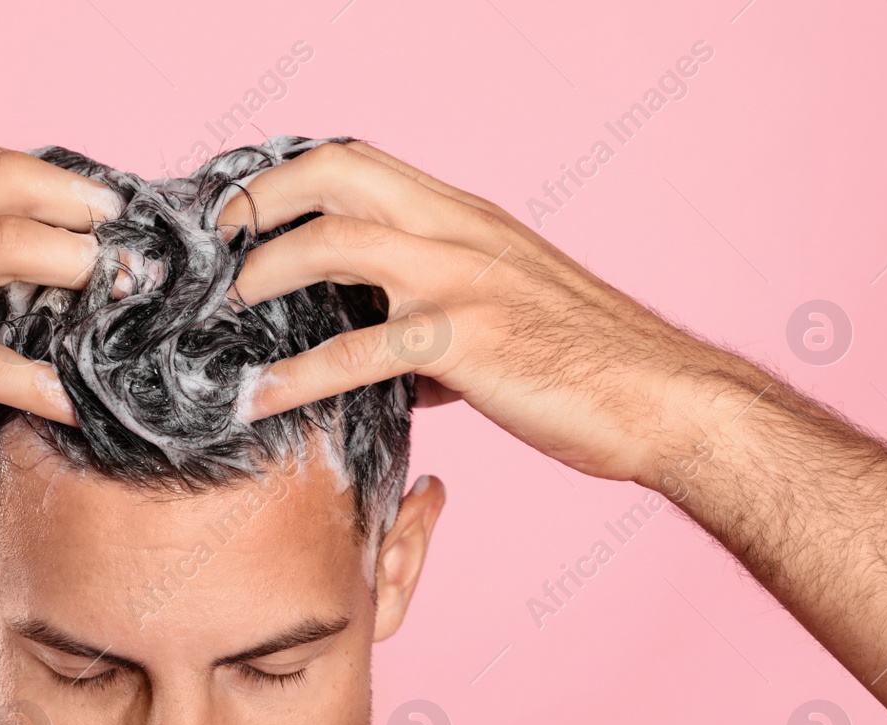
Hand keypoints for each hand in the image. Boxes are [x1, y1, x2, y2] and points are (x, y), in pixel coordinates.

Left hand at [221, 141, 767, 482]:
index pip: (363, 162)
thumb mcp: (506, 315)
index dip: (293, 176)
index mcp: (466, 218)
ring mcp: (459, 280)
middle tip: (222, 241)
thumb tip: (387, 362)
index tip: (249, 212)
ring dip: (266, 269)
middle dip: (264, 195)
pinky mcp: (463, 341)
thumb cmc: (589, 363)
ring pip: (335, 240)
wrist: (664, 399)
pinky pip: (356, 354)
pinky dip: (295, 377)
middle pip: (339, 169)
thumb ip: (436, 320)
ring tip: (228, 308)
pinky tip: (258, 399)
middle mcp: (458, 229)